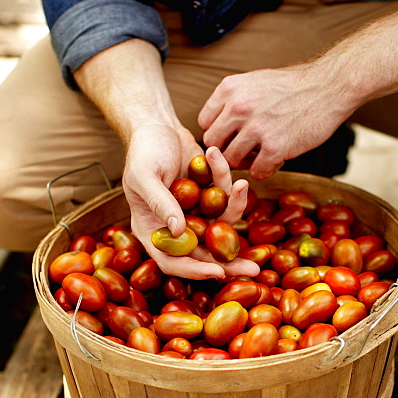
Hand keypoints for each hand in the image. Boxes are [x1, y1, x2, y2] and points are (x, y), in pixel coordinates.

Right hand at [123, 127, 258, 279]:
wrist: (157, 126)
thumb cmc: (143, 151)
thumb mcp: (144, 175)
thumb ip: (159, 202)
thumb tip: (179, 231)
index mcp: (152, 230)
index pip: (172, 262)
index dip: (194, 270)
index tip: (217, 272)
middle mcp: (175, 228)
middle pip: (203, 254)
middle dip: (230, 261)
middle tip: (254, 268)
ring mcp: (195, 214)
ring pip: (221, 225)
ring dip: (236, 208)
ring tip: (242, 185)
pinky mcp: (210, 198)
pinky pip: (226, 199)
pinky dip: (228, 183)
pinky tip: (221, 159)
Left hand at [198, 63, 353, 178]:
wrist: (330, 86)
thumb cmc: (294, 86)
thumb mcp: (255, 81)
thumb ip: (233, 100)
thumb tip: (217, 125)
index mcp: (230, 89)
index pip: (204, 123)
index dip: (219, 133)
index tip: (233, 135)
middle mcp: (238, 107)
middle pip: (213, 144)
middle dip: (227, 150)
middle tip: (245, 150)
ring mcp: (256, 127)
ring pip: (232, 160)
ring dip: (246, 162)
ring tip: (262, 155)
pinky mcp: (276, 147)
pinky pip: (257, 171)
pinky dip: (266, 170)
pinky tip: (277, 160)